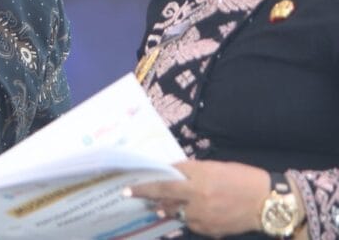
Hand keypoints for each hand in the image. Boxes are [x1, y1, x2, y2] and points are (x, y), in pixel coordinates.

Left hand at [127, 160, 268, 236]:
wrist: (268, 202)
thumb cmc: (242, 178)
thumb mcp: (214, 167)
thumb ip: (191, 172)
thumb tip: (171, 174)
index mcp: (199, 180)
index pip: (164, 184)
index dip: (144, 187)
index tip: (128, 189)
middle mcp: (198, 199)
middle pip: (164, 201)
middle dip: (148, 199)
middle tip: (134, 197)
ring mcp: (203, 217)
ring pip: (175, 213)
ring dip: (168, 208)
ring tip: (163, 203)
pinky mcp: (209, 230)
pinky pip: (189, 223)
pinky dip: (186, 217)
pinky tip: (191, 211)